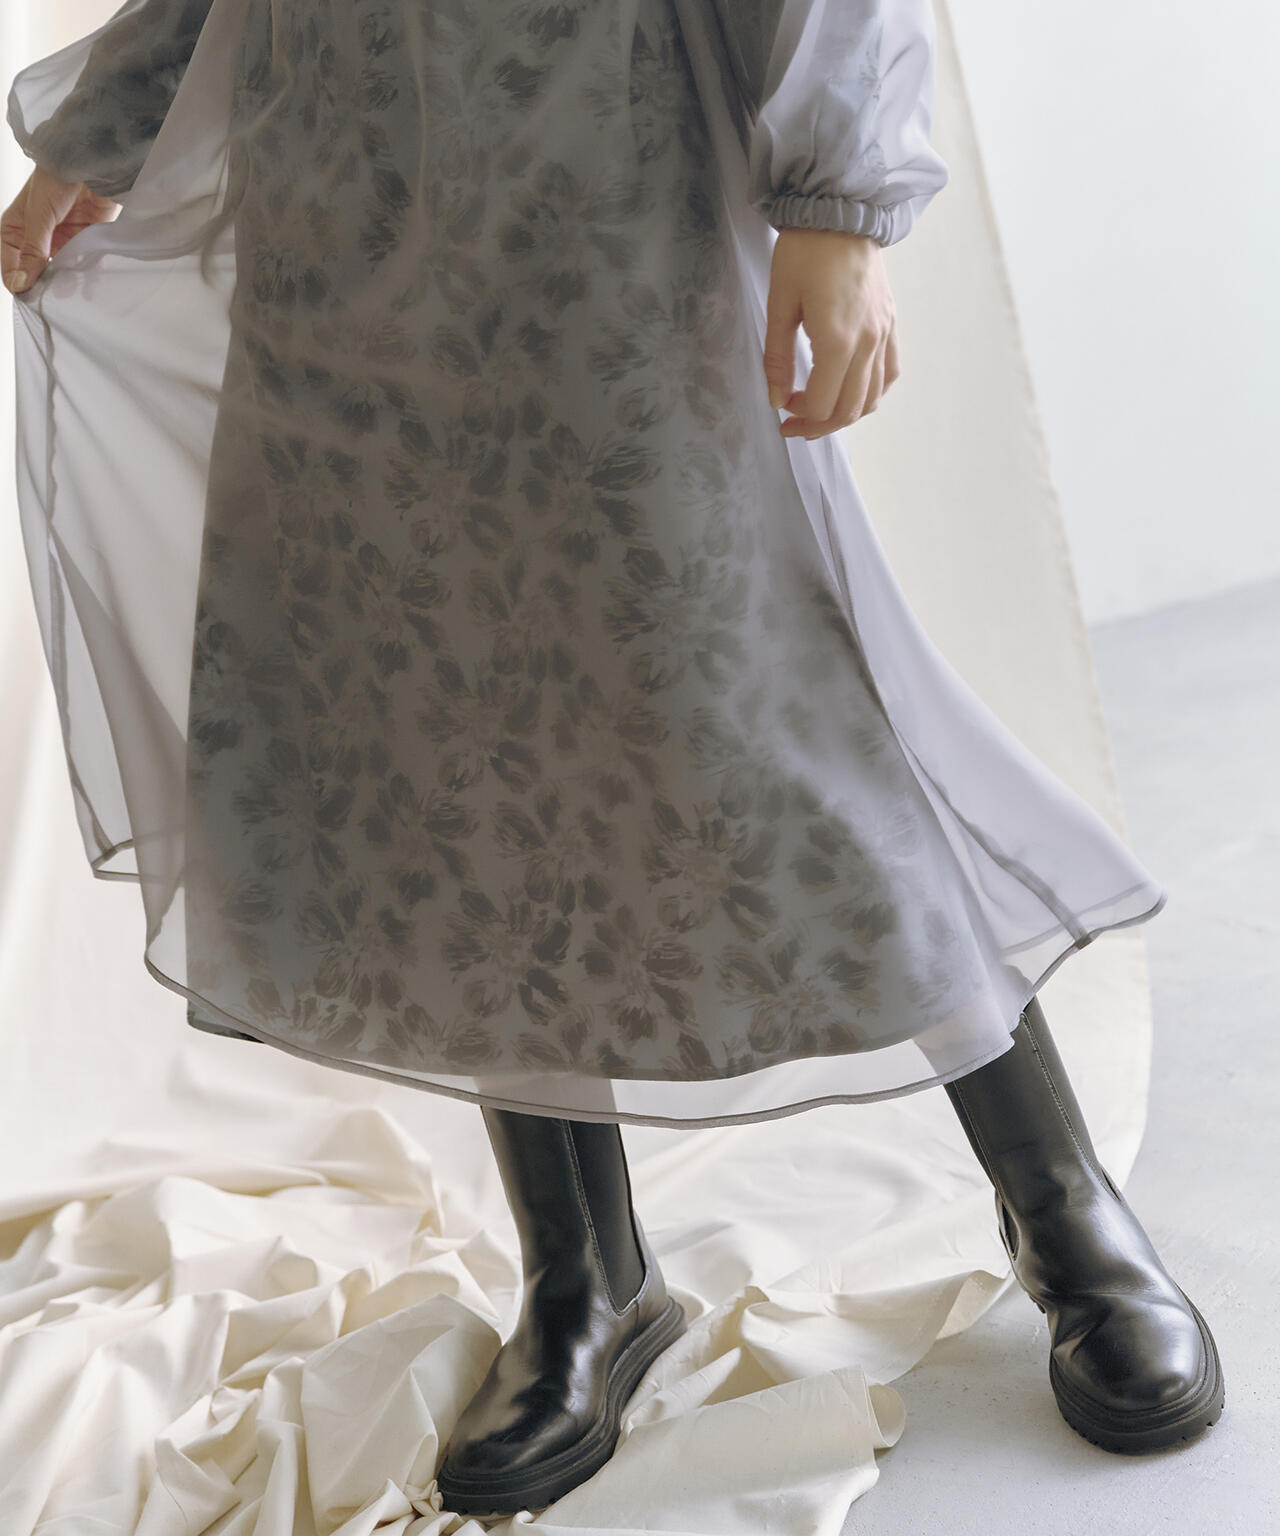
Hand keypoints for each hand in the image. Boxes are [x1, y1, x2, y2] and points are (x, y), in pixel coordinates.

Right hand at [2, 166, 121, 293]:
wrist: (92, 164)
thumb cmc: (57, 179)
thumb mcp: (39, 214)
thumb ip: (33, 249)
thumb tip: (22, 282)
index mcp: (16, 231)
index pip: (10, 265)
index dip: (17, 280)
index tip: (27, 292)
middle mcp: (38, 240)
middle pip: (36, 274)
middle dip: (43, 286)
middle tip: (52, 298)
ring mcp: (62, 244)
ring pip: (61, 275)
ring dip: (66, 285)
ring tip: (71, 293)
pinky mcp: (85, 244)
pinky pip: (84, 269)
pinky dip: (86, 279)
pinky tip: (89, 287)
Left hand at [762, 228, 899, 439]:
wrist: (841, 211)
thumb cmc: (804, 253)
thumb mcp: (780, 304)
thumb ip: (778, 359)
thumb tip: (777, 400)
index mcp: (838, 340)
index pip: (823, 405)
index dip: (799, 416)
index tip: (782, 408)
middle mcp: (868, 342)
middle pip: (849, 409)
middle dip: (820, 426)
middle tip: (795, 424)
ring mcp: (884, 334)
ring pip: (873, 397)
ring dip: (846, 414)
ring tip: (821, 412)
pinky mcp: (891, 324)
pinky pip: (890, 373)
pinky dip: (872, 392)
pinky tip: (852, 390)